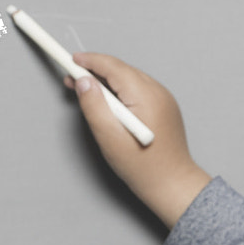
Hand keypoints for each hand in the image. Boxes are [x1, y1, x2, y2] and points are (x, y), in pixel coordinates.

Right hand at [66, 52, 211, 227]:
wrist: (172, 184)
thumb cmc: (143, 167)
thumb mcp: (109, 138)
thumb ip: (94, 106)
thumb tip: (83, 82)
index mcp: (146, 96)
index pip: (113, 67)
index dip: (89, 61)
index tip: (71, 60)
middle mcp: (158, 92)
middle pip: (121, 70)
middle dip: (95, 71)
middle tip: (72, 80)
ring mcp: (164, 98)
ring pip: (129, 79)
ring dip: (107, 81)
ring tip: (87, 92)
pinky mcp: (164, 107)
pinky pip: (138, 89)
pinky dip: (120, 91)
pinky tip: (109, 103)